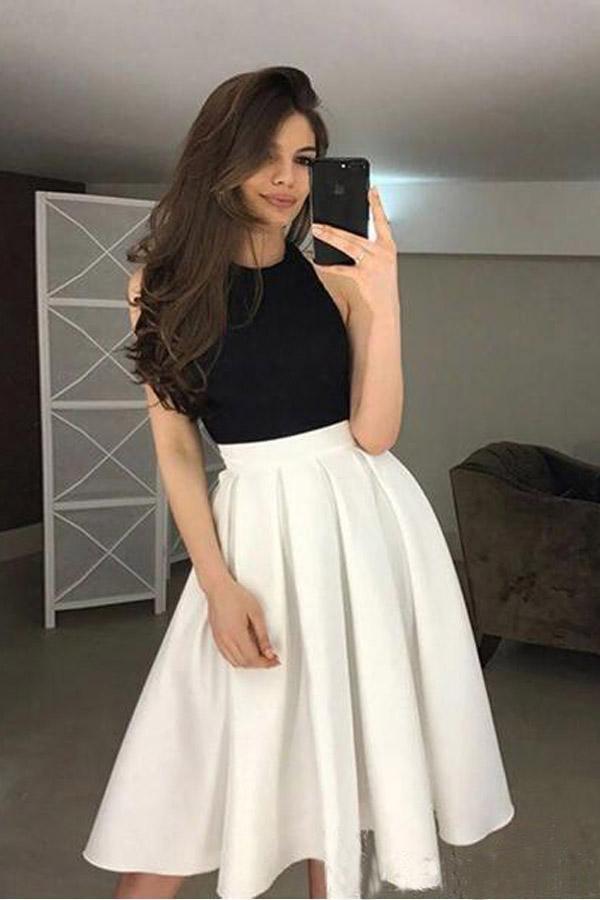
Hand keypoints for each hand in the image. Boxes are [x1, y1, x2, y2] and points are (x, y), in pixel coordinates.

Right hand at [206, 578, 281, 668]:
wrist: (219, 589)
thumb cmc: (235, 596)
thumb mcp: (256, 613)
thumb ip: (263, 635)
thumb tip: (269, 651)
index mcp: (237, 634)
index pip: (253, 658)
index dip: (266, 663)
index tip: (274, 660)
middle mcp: (226, 640)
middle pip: (245, 663)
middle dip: (260, 664)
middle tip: (271, 658)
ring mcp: (220, 640)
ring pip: (235, 662)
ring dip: (249, 663)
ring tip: (260, 656)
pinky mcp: (216, 638)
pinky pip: (227, 656)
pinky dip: (238, 660)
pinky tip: (245, 654)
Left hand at [311, 186, 398, 313]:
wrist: (384, 316)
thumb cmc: (378, 294)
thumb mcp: (378, 269)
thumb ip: (365, 254)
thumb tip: (342, 244)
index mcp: (388, 249)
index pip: (382, 222)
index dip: (377, 205)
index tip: (372, 190)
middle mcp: (383, 254)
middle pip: (355, 234)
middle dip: (334, 228)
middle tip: (319, 222)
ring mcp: (374, 264)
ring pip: (348, 245)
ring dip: (329, 237)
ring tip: (316, 231)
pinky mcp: (364, 276)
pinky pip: (340, 267)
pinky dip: (326, 266)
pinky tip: (317, 263)